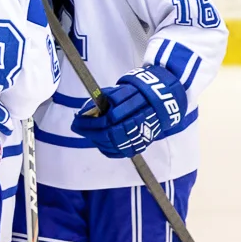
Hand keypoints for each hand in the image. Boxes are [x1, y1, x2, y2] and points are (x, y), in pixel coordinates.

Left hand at [70, 64, 186, 158]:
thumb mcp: (123, 90)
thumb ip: (105, 99)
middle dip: (89, 131)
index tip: (76, 119)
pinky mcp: (142, 143)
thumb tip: (84, 110)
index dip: (89, 121)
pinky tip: (99, 143)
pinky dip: (108, 149)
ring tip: (86, 133)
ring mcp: (141, 134)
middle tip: (76, 127)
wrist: (165, 100)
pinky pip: (121, 152)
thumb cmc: (138, 93)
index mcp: (133, 107)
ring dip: (96, 140)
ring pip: (114, 143)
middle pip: (109, 133)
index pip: (107, 119)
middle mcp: (138, 121)